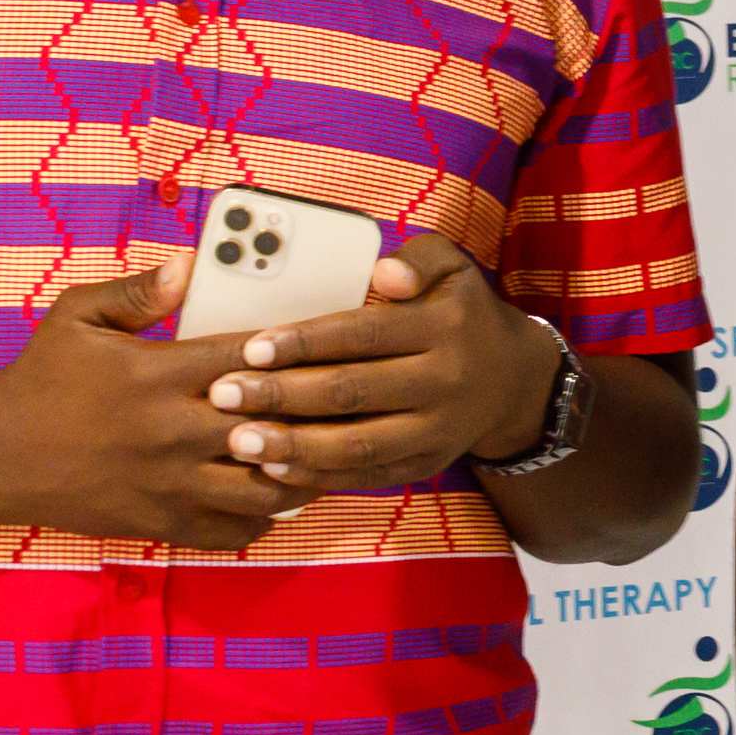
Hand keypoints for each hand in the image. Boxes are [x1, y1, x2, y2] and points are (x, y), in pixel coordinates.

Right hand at [0, 256, 312, 550]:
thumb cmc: (42, 378)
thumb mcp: (78, 316)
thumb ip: (140, 291)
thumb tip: (191, 263)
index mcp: (157, 374)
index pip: (251, 357)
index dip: (295, 348)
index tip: (323, 339)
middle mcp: (170, 431)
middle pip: (272, 423)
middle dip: (311, 410)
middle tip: (345, 397)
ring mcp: (169, 483)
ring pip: (264, 486)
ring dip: (301, 468)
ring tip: (326, 447)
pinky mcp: (161, 522)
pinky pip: (233, 529)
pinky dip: (265, 515)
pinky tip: (281, 491)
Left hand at [206, 235, 562, 490]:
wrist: (512, 381)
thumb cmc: (461, 312)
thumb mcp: (452, 266)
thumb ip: (416, 258)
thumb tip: (382, 274)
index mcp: (443, 327)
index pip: (365, 334)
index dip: (306, 342)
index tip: (252, 346)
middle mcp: (442, 382)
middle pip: (352, 393)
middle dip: (281, 396)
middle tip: (223, 394)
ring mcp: (435, 432)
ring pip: (356, 445)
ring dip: (292, 446)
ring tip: (239, 440)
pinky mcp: (424, 465)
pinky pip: (364, 476)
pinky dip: (317, 476)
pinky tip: (274, 467)